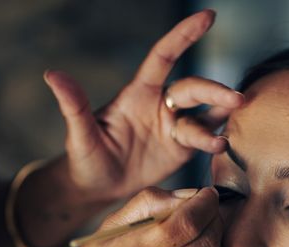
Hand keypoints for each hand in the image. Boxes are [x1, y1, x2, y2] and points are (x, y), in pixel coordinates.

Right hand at [31, 186, 223, 246]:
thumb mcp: (108, 229)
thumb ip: (149, 204)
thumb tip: (190, 195)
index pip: (184, 224)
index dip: (204, 205)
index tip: (208, 194)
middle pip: (205, 243)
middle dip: (215, 219)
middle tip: (210, 209)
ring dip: (217, 242)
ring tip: (206, 230)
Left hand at [44, 9, 243, 201]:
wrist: (99, 186)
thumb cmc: (86, 157)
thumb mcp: (79, 134)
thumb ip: (74, 106)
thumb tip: (53, 75)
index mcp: (138, 93)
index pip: (164, 57)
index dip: (183, 36)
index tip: (208, 16)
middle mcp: (160, 105)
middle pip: (192, 88)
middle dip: (214, 91)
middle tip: (235, 99)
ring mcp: (173, 127)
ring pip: (204, 114)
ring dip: (219, 118)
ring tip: (224, 139)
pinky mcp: (181, 149)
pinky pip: (204, 139)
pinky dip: (216, 139)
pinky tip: (224, 145)